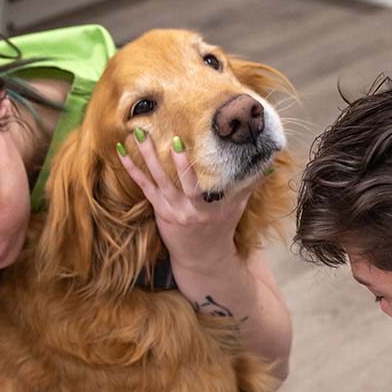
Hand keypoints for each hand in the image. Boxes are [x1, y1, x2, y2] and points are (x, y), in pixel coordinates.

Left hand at [117, 130, 266, 273]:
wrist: (203, 257)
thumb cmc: (222, 226)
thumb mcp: (238, 204)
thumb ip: (251, 181)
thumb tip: (269, 157)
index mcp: (213, 206)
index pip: (206, 182)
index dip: (197, 164)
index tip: (190, 142)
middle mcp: (193, 209)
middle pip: (182, 180)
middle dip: (175, 160)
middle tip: (169, 138)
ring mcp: (174, 210)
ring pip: (159, 180)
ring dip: (148, 157)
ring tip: (139, 134)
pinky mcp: (160, 211)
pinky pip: (145, 187)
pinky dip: (133, 170)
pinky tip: (121, 154)